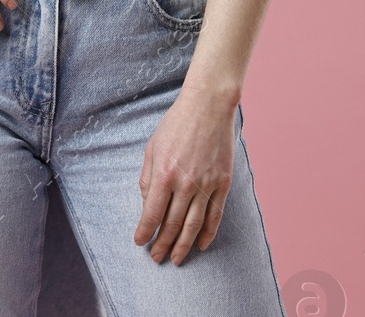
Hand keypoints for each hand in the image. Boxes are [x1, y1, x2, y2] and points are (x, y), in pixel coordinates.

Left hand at [135, 87, 236, 263]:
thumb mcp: (153, 147)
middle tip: (157, 257)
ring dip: (184, 245)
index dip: (145, 232)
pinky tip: (201, 244)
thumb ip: (148, 178)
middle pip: (173, 224)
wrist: (208, 106)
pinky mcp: (223, 181)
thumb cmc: (176, 124)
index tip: (141, 242)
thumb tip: (148, 204)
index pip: (152, 213)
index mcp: (164, 173)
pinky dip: (209, 232)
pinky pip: (215, 214)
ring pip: (194, 224)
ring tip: (177, 259)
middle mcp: (185, 182)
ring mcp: (207, 183)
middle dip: (163, 244)